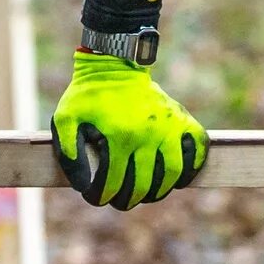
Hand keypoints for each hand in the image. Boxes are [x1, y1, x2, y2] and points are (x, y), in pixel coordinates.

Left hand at [51, 52, 207, 209]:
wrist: (115, 63)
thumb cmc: (88, 95)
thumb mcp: (65, 119)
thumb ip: (69, 153)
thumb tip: (82, 185)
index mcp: (119, 136)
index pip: (113, 182)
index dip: (102, 196)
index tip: (96, 198)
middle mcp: (148, 134)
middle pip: (142, 185)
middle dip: (127, 199)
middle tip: (120, 200)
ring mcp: (169, 127)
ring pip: (172, 174)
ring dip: (158, 191)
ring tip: (145, 194)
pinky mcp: (183, 120)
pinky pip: (197, 150)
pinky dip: (191, 168)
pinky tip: (176, 178)